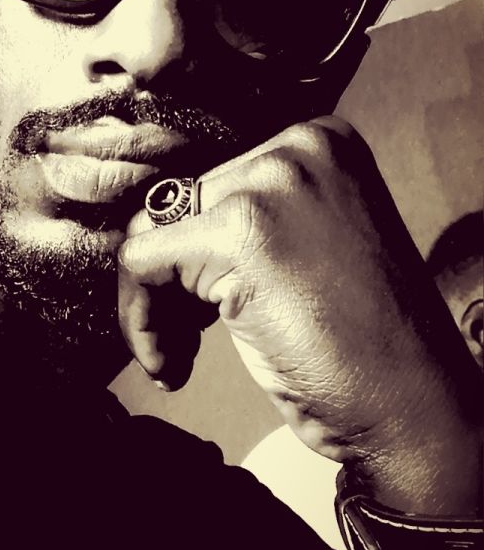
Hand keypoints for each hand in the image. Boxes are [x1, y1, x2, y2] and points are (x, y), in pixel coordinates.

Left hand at [117, 117, 480, 513]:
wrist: (412, 407)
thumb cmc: (358, 347)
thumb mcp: (307, 249)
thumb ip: (247, 221)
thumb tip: (151, 228)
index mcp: (320, 142)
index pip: (210, 185)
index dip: (191, 256)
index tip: (202, 314)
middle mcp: (297, 148)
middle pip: (175, 206)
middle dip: (170, 282)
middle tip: (188, 343)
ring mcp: (270, 185)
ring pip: (149, 232)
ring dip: (152, 306)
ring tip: (178, 357)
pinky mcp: (241, 231)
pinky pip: (141, 262)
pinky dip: (138, 318)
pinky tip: (170, 364)